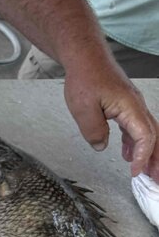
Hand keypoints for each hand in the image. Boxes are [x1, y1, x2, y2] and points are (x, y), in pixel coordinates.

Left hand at [64, 57, 158, 180]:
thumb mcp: (83, 109)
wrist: (85, 57)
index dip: (143, 156)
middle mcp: (136, 106)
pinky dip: (136, 143)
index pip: (145, 136)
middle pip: (154, 136)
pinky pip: (136, 127)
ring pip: (147, 132)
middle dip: (156, 159)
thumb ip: (93, 131)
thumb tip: (102, 146)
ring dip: (149, 153)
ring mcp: (132, 106)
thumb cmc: (85, 77)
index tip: (136, 173)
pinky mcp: (125, 106)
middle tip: (156, 179)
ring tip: (147, 172)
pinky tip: (129, 155)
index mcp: (130, 107)